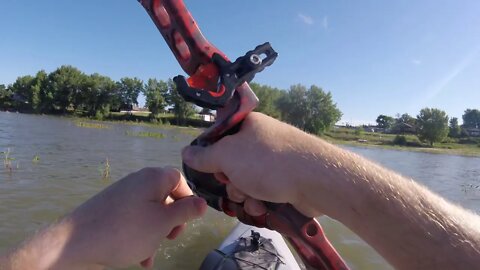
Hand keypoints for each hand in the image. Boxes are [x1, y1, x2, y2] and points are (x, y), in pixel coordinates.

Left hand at [42, 167, 205, 268]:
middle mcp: (137, 182)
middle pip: (165, 197)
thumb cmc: (127, 231)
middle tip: (170, 238)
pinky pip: (134, 220)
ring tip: (150, 254)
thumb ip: (186, 211)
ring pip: (150, 213)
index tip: (188, 219)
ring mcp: (122, 196)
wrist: (76, 243)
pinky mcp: (110, 210)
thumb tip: (202, 202)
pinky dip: (140, 235)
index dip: (187, 199)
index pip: (179, 180)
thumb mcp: (163, 223)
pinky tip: (140, 257)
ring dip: (156, 233)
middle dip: (171, 221)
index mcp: (153, 178)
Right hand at [182, 112, 323, 217]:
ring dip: (243, 193)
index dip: (212, 153)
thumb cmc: (267, 161)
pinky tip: (262, 205)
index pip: (220, 136)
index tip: (211, 166)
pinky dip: (259, 199)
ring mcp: (276, 160)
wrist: (316, 179)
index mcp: (249, 125)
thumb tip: (186, 152)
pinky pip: (263, 190)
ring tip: (251, 197)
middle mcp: (262, 140)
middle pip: (232, 162)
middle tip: (233, 183)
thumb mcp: (227, 156)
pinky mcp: (286, 180)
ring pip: (246, 179)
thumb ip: (204, 156)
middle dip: (229, 179)